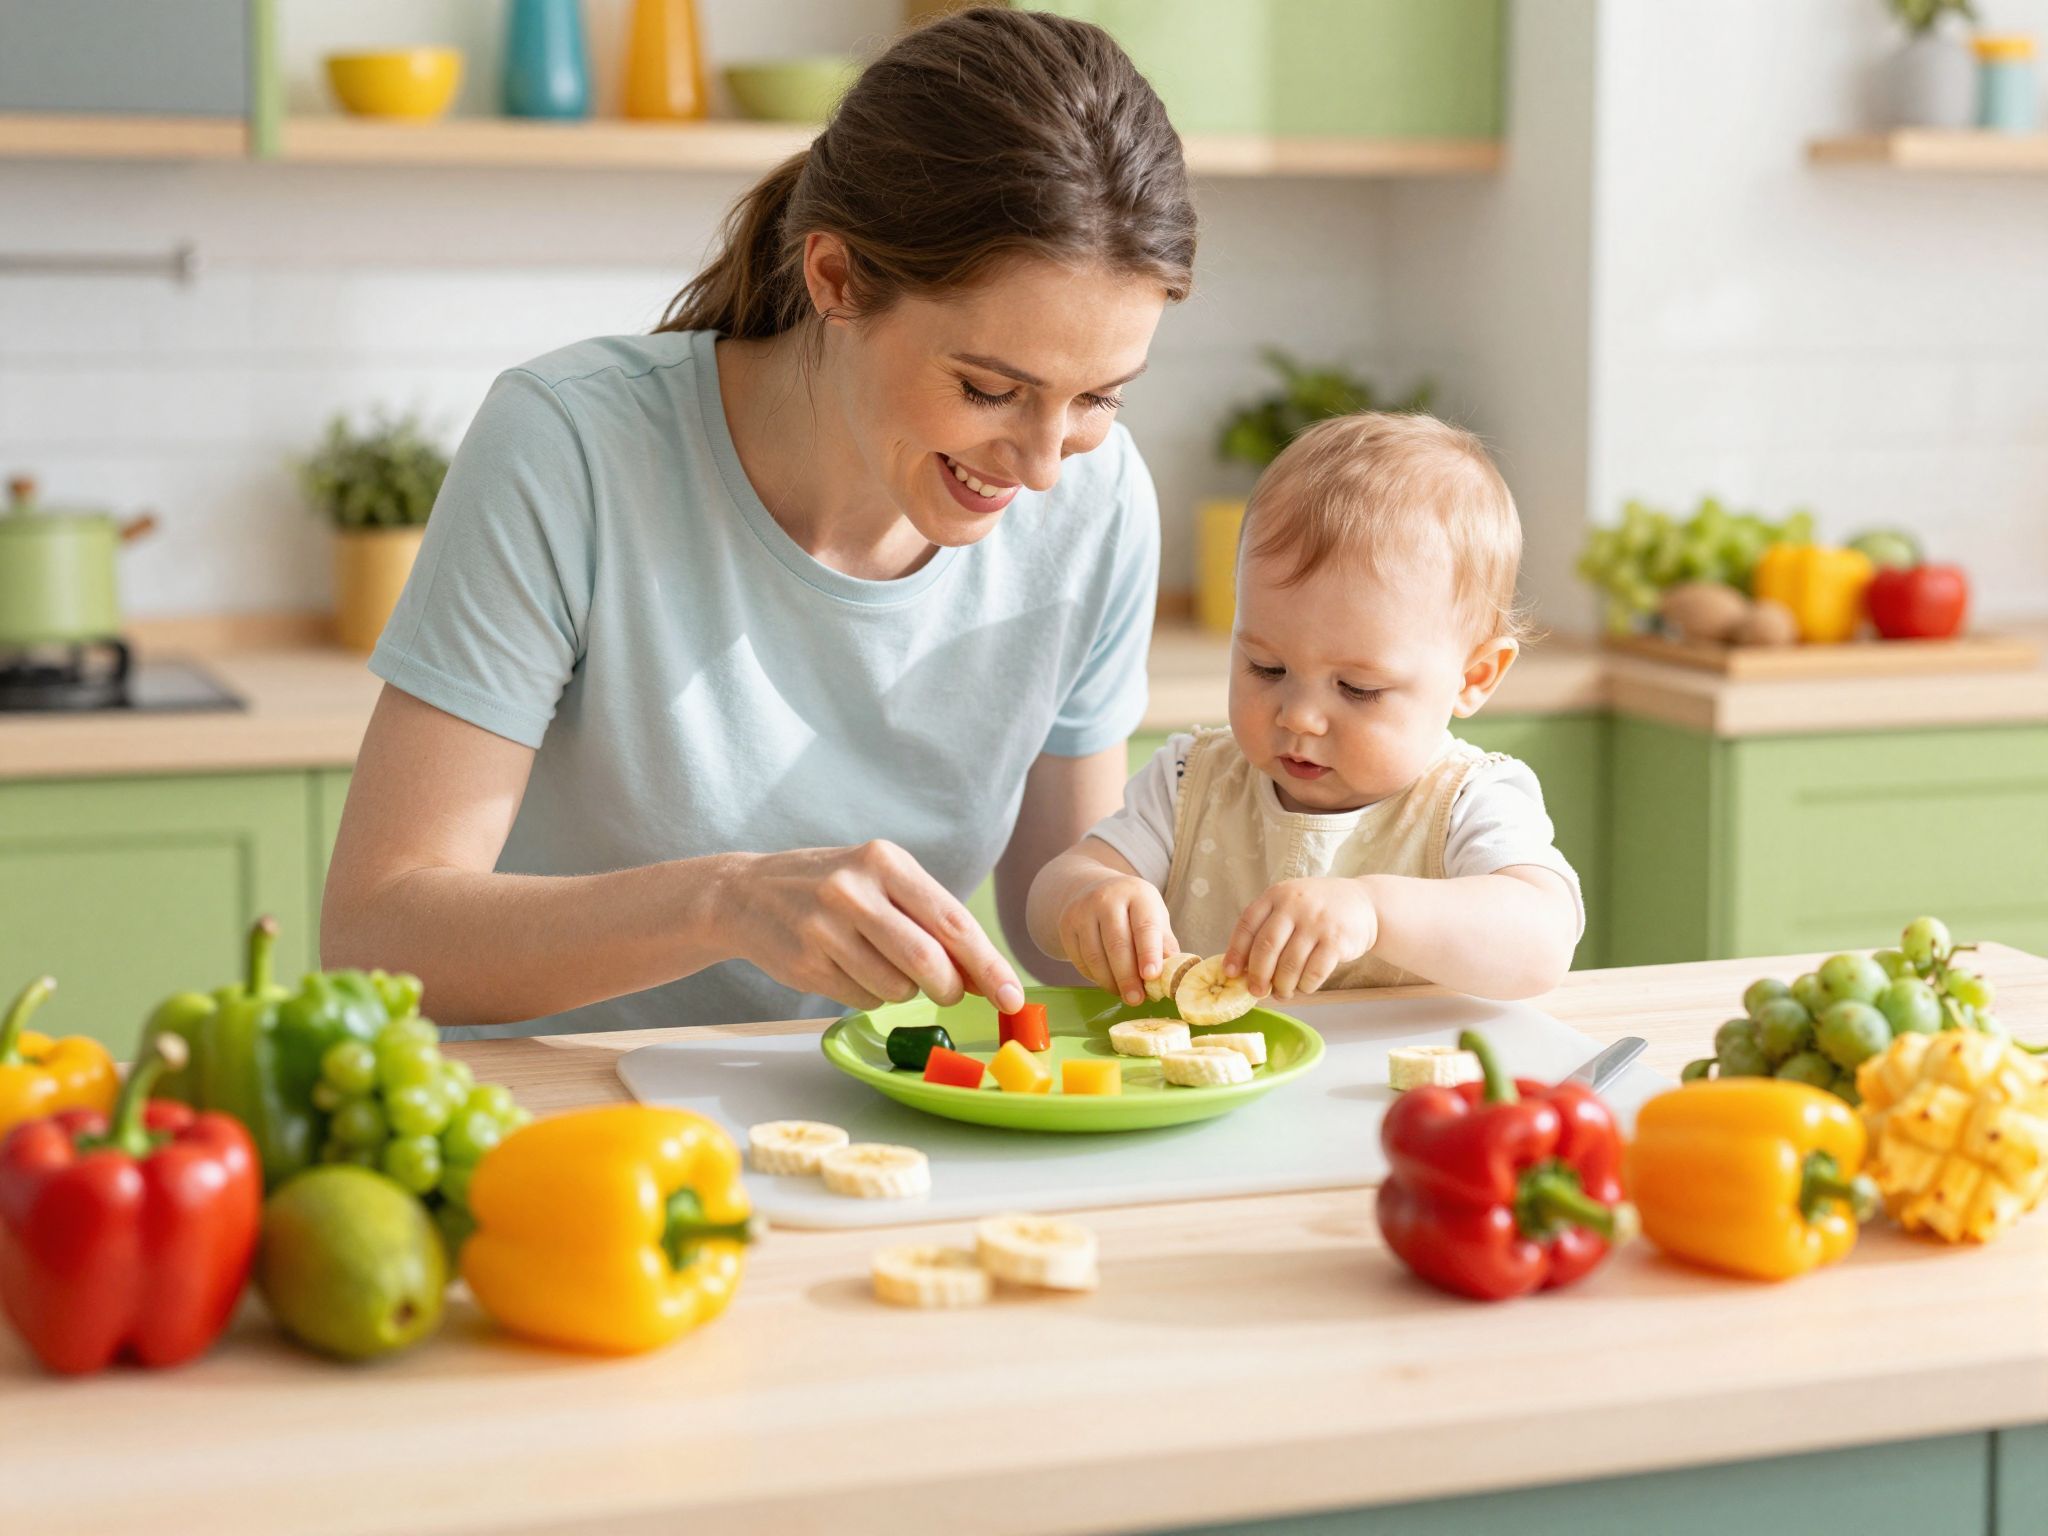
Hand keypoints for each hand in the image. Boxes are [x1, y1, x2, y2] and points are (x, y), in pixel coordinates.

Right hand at [723, 842, 1023, 1013]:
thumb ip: (928, 918)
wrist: (747, 893)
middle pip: (927, 960)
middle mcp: (854, 889)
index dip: (988, 965)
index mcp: (886, 861)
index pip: (952, 921)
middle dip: (949, 988)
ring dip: (903, 991)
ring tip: (881, 965)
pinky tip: (847, 968)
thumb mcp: (880, 880)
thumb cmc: (833, 887)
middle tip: (951, 994)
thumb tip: (980, 975)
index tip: (1012, 997)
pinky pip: (862, 999)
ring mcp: (824, 927)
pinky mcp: (804, 962)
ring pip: (895, 987)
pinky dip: (869, 995)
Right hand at [1057, 873, 1176, 1006]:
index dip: (1148, 953)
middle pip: (1117, 944)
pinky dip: (1095, 977)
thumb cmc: (1134, 910)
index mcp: (1137, 894)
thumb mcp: (1155, 917)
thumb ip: (1164, 944)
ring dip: (1110, 981)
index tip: (1152, 977)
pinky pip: (1080, 959)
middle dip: (1127, 977)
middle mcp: (1107, 898)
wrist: (1094, 890)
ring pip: (1095, 955)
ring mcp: (1082, 911)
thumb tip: (1171, 976)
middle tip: (1136, 1000)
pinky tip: (1108, 982)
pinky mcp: (1066, 926)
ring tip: (1123, 995)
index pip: (1144, 926)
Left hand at [1225, 878, 1377, 998]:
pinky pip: (1314, 973)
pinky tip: (1304, 987)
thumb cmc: (1318, 910)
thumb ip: (1268, 928)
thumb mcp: (1290, 905)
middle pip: (1267, 947)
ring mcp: (1317, 922)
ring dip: (1282, 986)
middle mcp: (1295, 905)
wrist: (1364, 903)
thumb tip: (1243, 970)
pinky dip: (1305, 986)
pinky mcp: (1337, 940)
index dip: (1236, 952)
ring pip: (1290, 965)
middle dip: (1258, 975)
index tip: (1230, 973)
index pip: (1247, 924)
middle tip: (1256, 992)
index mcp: (1276, 895)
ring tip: (1282, 992)